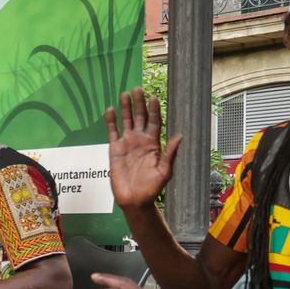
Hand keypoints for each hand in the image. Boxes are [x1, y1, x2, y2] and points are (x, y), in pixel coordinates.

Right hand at [107, 88, 182, 209]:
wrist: (134, 200)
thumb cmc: (152, 188)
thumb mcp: (165, 171)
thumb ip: (170, 153)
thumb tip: (179, 136)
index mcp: (153, 144)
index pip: (154, 122)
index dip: (154, 110)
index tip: (153, 97)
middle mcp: (140, 140)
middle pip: (140, 117)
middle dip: (139, 103)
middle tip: (137, 89)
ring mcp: (127, 144)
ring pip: (126, 121)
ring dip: (126, 108)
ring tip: (124, 94)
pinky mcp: (115, 150)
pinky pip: (112, 132)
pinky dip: (111, 121)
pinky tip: (110, 110)